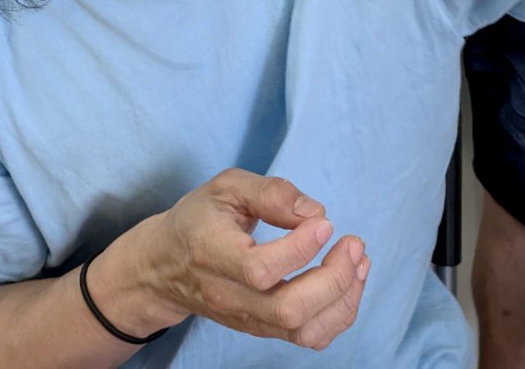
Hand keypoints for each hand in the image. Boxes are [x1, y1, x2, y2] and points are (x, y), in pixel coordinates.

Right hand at [102, 169, 368, 350]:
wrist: (165, 266)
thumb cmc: (198, 219)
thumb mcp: (225, 187)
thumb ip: (270, 192)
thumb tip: (314, 212)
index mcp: (212, 253)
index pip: (260, 269)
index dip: (300, 248)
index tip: (323, 223)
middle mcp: (228, 295)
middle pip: (288, 308)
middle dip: (334, 278)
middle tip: (353, 243)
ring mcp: (245, 318)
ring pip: (303, 329)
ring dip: (344, 298)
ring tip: (359, 261)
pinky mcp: (261, 328)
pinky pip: (308, 337)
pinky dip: (338, 314)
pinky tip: (349, 281)